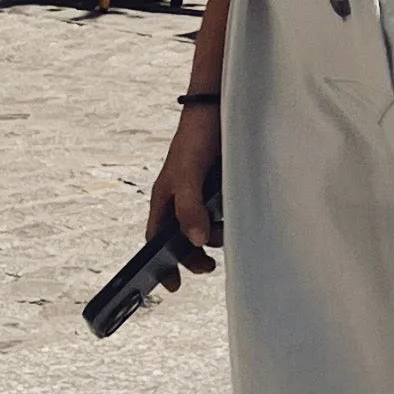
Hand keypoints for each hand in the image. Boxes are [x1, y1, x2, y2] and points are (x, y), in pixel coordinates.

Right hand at [147, 101, 223, 269]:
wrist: (222, 107)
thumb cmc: (196, 136)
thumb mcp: (188, 173)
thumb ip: (188, 207)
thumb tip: (194, 241)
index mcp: (165, 198)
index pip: (157, 239)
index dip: (162, 263)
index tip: (172, 287)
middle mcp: (182, 200)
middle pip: (183, 240)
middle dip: (193, 256)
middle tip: (209, 267)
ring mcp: (202, 196)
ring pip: (206, 229)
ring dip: (215, 236)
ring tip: (225, 228)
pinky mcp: (223, 190)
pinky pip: (224, 214)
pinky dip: (229, 220)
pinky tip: (236, 214)